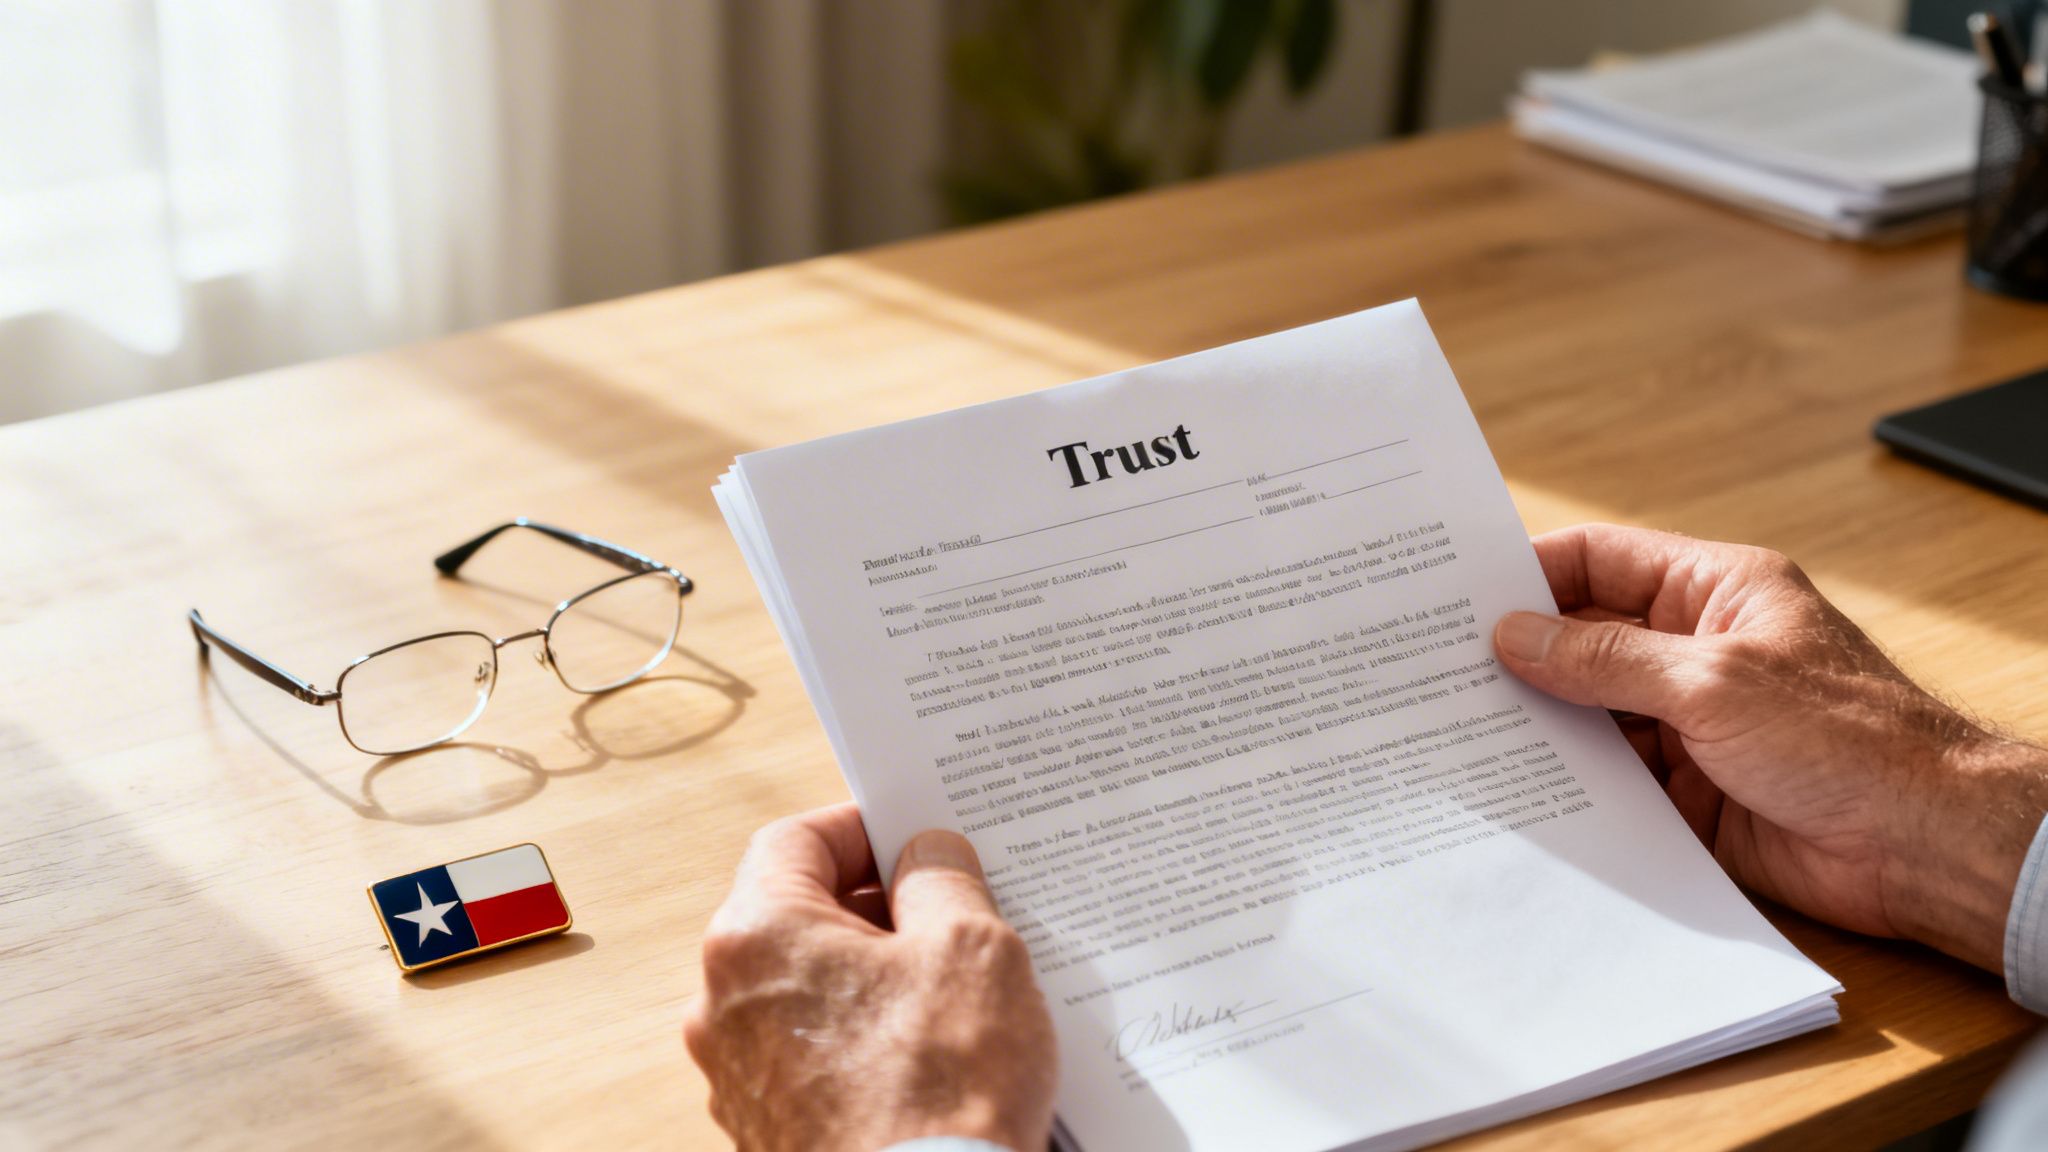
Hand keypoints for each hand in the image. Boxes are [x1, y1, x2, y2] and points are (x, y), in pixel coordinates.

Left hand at [684, 803, 1056, 1151]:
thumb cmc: (939, 1092)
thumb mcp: (971, 946)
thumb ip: (942, 877)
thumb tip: (926, 856)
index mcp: (756, 936)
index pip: (795, 839)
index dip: (862, 828)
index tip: (913, 836)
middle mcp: (721, 1003)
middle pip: (795, 914)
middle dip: (874, 905)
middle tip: (951, 911)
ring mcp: (737, 1074)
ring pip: (804, 987)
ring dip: (870, 973)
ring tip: (950, 988)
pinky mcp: (766, 1127)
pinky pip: (811, 1051)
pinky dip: (861, 1036)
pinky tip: (927, 1051)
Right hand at [1493, 524, 2047, 971]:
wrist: (1923, 844)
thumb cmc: (1850, 739)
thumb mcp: (1713, 681)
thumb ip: (1606, 659)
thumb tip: (1516, 637)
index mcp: (1715, 592)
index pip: (1603, 561)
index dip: (1533, 571)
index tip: (1462, 593)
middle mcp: (1696, 651)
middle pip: (1585, 637)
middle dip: (1521, 653)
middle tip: (1439, 666)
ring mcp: (1688, 722)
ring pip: (1589, 712)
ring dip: (1539, 722)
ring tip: (1459, 727)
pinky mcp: (1685, 791)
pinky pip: (1607, 778)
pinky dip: (1565, 781)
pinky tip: (1514, 785)